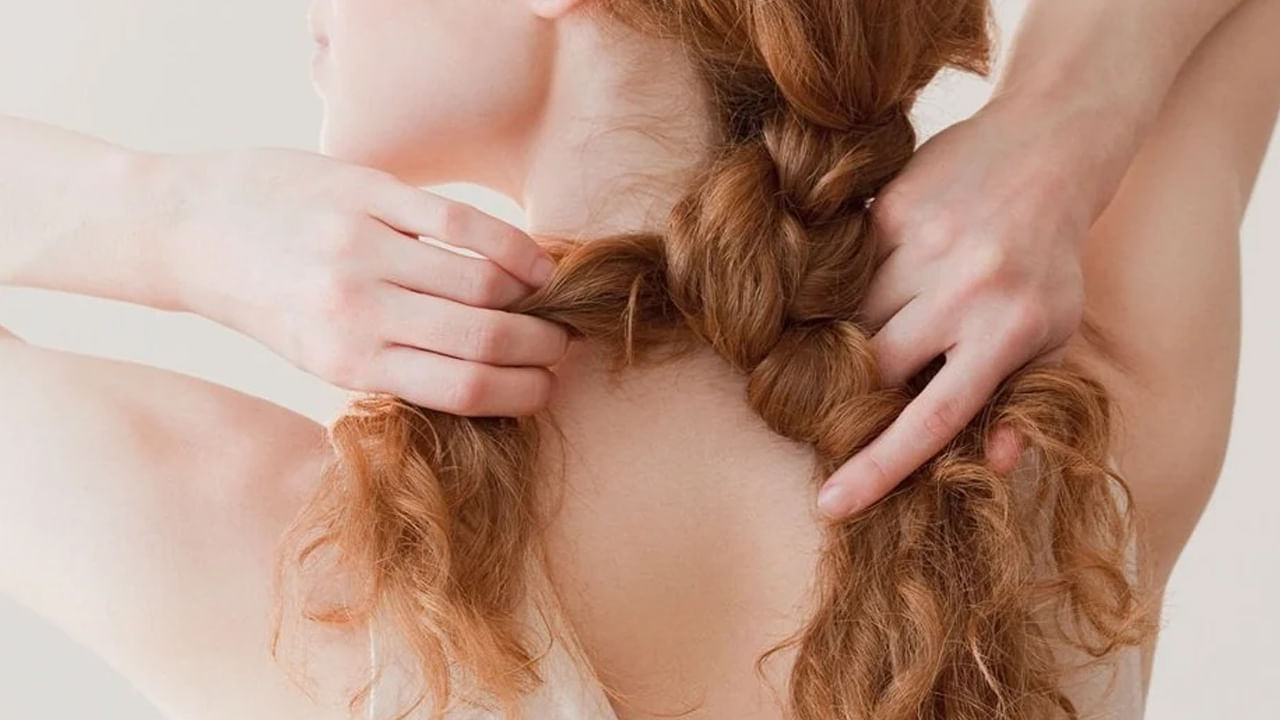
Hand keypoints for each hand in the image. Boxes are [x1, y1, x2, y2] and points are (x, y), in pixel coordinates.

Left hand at [158, 149, 566, 415]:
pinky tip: (533, 257)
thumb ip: (390, 368)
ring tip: (550, 299)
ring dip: (533, 295)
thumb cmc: (261, 302)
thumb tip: (483, 380)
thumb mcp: (316, 356)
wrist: (186, 230)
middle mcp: (357, 311)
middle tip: (562, 344)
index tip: (547, 386)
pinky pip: (460, 221)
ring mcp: (362, 247)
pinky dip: (511, 243)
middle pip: (484, 339)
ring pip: (482, 280)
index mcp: (347, 365)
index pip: (465, 391)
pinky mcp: (365, 193)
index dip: (523, 392)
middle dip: (541, 347)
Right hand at [817, 97, 1119, 518]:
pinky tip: (860, 283)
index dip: (878, 468)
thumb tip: (991, 465)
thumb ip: (1022, 400)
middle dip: (854, 390)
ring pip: (848, 318)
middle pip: (875, 367)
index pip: (934, 418)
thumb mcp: (1057, 334)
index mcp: (1010, 332)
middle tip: (850, 395)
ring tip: (864, 331)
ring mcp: (922, 246)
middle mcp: (963, 290)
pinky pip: (843, 270)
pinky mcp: (889, 211)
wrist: (1046, 148)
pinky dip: (842, 289)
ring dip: (846, 337)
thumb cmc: (1050, 259)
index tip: (830, 505)